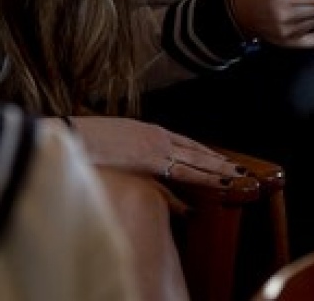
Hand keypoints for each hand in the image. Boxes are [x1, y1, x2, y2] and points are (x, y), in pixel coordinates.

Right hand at [65, 116, 242, 187]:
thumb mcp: (113, 145)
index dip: (204, 153)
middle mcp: (158, 137)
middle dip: (218, 162)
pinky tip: (220, 181)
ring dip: (219, 169)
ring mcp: (157, 147)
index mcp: (149, 132)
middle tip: (240, 170)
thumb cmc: (86, 142)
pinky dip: (205, 176)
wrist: (73, 134)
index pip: (185, 143)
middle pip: (196, 151)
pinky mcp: (152, 158)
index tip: (219, 159)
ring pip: (197, 160)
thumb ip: (131, 156)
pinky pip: (185, 170)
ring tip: (238, 176)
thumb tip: (141, 168)